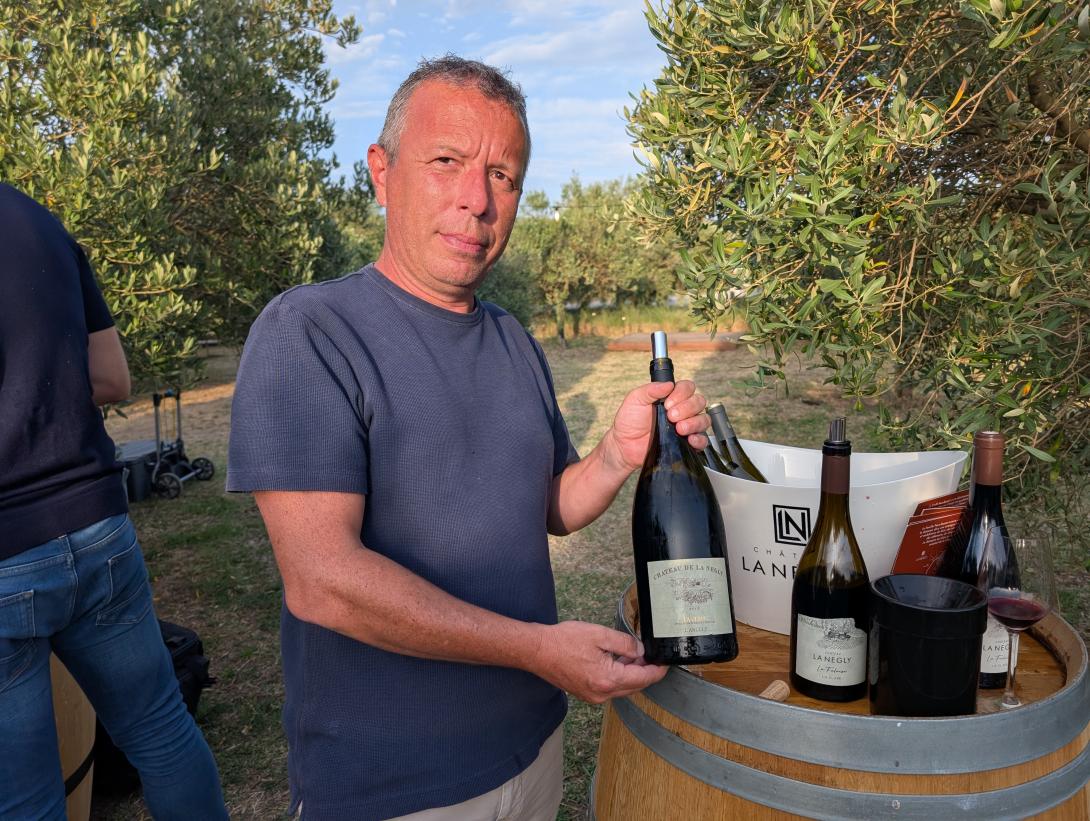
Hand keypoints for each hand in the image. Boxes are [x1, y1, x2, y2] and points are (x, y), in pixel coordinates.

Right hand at [530, 621, 668, 703]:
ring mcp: (593, 696)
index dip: (657, 670)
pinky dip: (618, 677)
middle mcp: (602, 693)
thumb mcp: (600, 635)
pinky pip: (610, 688)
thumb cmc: (563, 641)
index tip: (666, 663)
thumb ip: (625, 643)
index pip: (643, 678)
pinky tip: (616, 661)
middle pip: (635, 686)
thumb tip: (640, 650)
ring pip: (622, 688)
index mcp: (608, 679)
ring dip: (631, 674)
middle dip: (645, 671)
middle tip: (650, 655)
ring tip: (633, 655)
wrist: (537, 651)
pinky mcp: (586, 693)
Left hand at [606, 380, 708, 471]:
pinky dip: (700, 439)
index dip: (681, 393)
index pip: (688, 387)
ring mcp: (685, 426)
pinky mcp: (686, 443)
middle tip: (671, 416)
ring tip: (679, 428)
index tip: (667, 403)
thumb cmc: (629, 421)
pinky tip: (689, 439)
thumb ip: (651, 389)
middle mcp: (681, 410)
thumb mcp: (635, 399)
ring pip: (704, 419)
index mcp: (670, 397)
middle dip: (687, 408)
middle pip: (699, 402)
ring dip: (694, 422)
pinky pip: (703, 440)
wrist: (624, 445)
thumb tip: (669, 384)